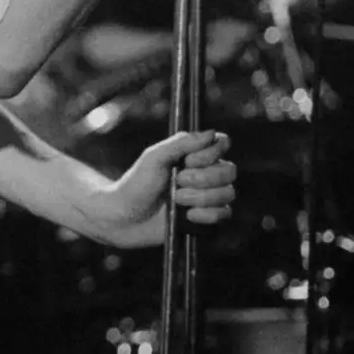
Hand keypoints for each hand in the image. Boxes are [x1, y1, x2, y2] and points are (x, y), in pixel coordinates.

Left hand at [89, 130, 235, 248]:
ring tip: (177, 199)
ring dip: (201, 197)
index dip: (210, 154)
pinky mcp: (206, 219)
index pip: (223, 144)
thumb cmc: (136, 183)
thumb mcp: (154, 157)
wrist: (123, 217)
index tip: (188, 161)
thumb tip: (211, 134)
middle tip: (178, 182)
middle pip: (229, 171)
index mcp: (195, 155)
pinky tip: (187, 215)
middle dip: (203, 178)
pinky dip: (206, 214)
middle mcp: (206, 174)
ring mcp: (207, 197)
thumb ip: (182, 143)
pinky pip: (224, 214)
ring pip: (227, 193)